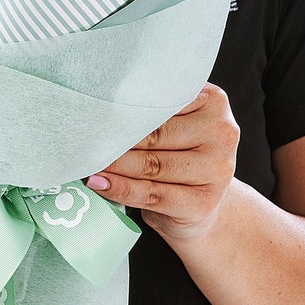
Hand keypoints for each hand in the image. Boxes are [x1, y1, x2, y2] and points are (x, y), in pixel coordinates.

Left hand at [85, 83, 240, 241]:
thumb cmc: (179, 156)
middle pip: (155, 133)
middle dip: (115, 138)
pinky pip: (151, 192)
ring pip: (151, 164)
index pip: (163, 99)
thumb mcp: (175, 124)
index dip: (126, 106)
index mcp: (214, 101)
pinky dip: (119, 188)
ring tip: (86, 160)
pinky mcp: (202, 202)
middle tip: (83, 137)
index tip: (95, 107)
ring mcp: (217, 170)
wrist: (202, 205)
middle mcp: (222, 132)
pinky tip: (98, 183)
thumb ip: (151, 111)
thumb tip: (99, 108)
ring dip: (112, 164)